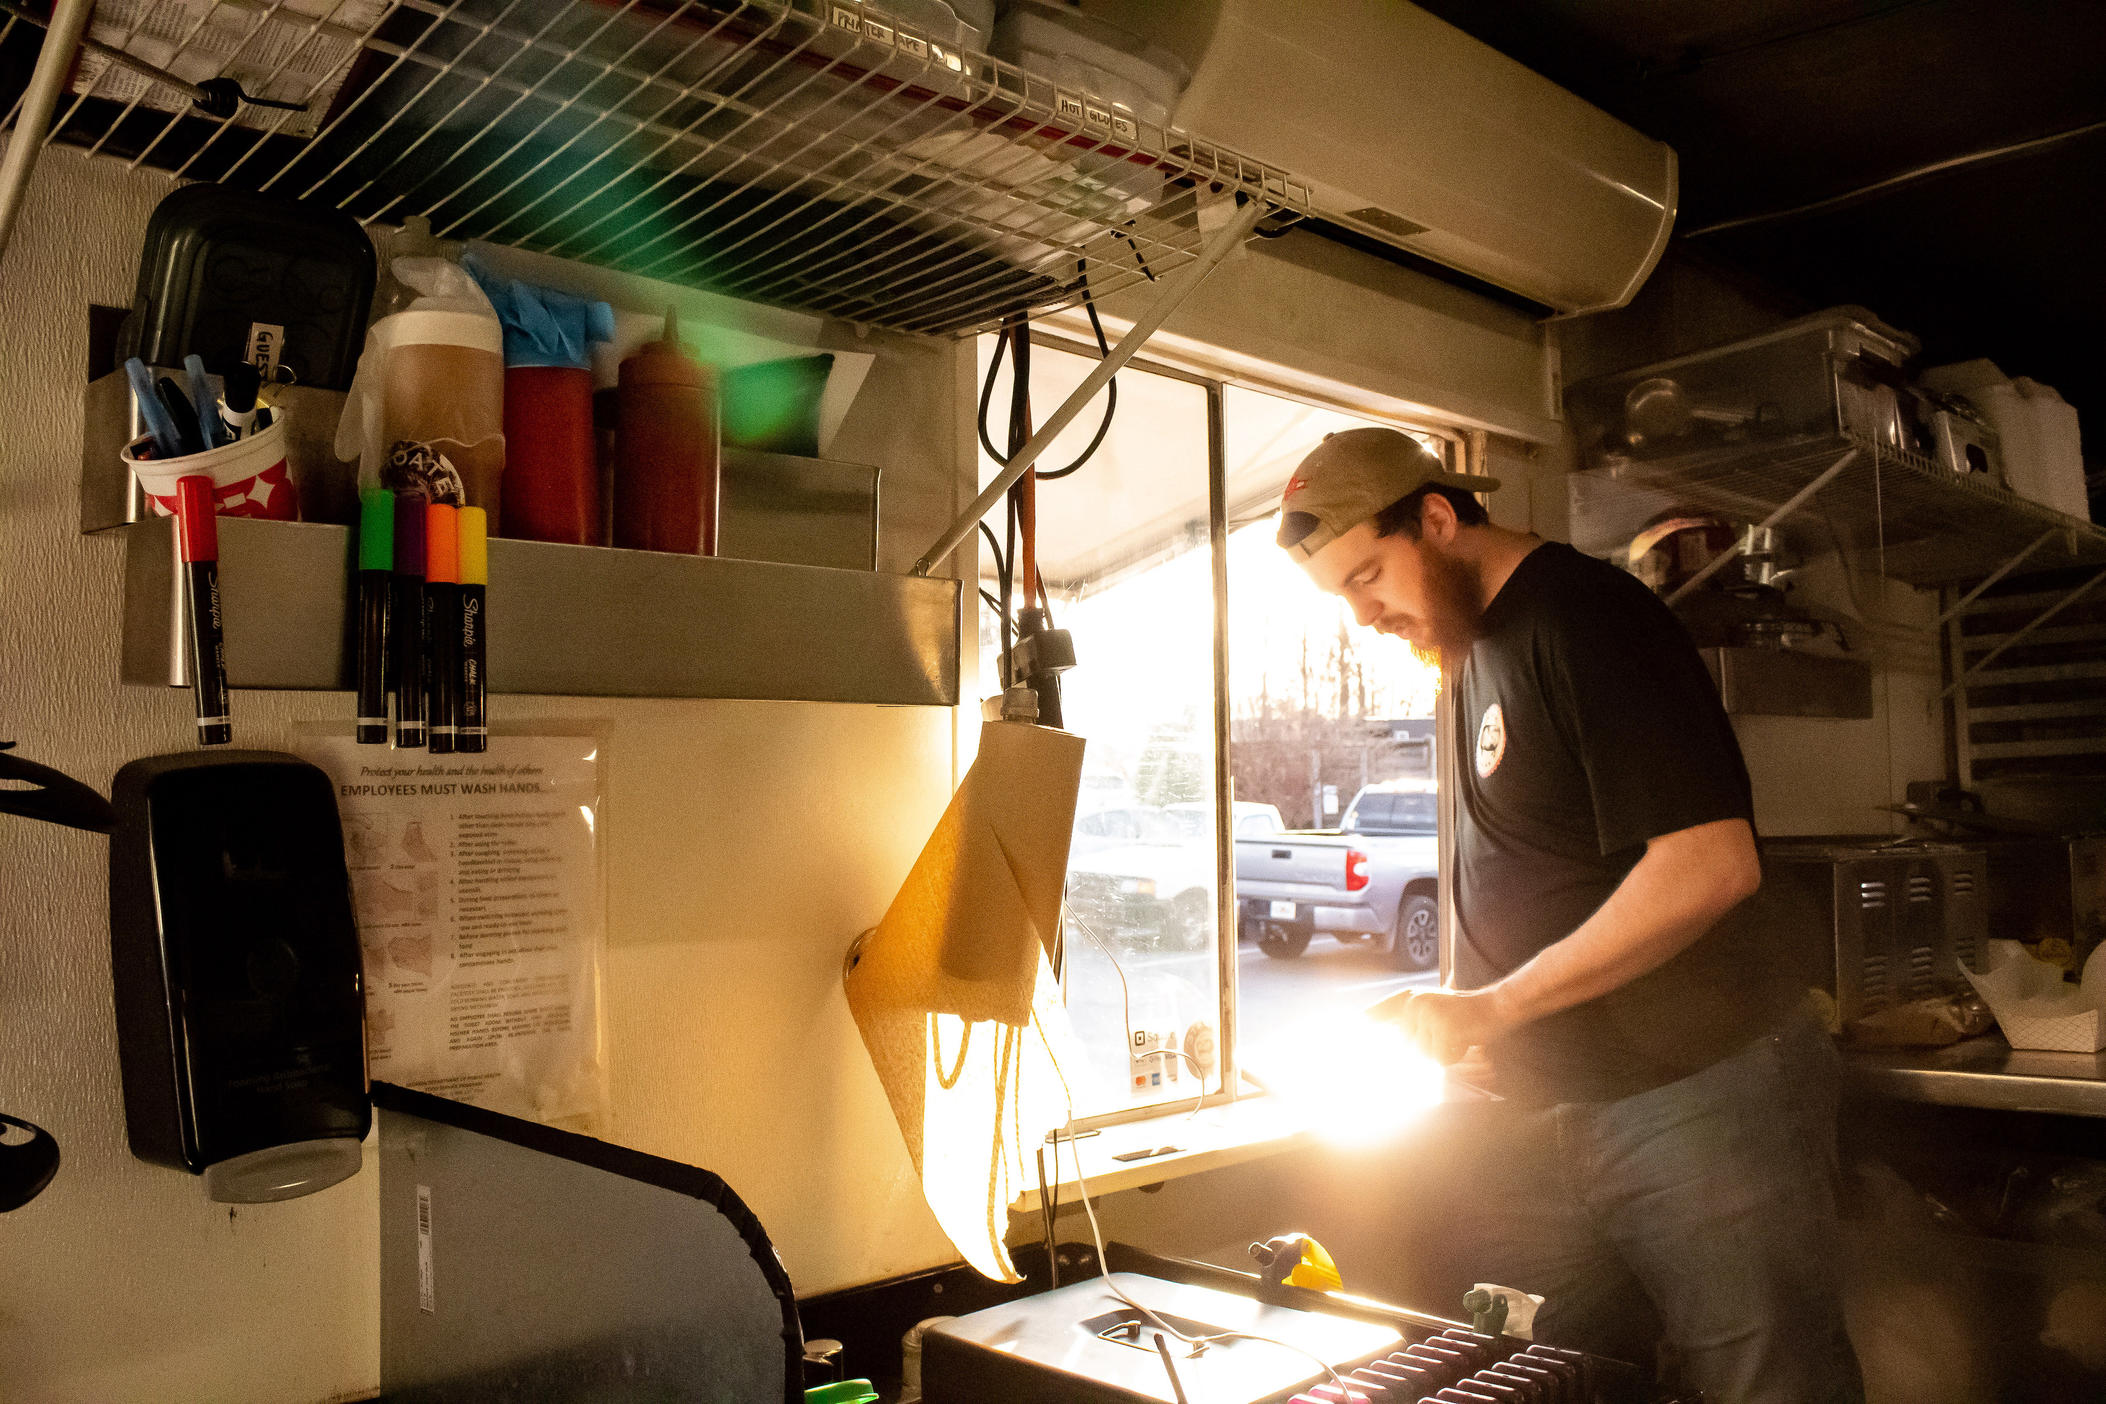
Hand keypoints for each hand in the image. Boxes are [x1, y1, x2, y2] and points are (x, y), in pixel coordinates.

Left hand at [1366, 987, 1514, 1064]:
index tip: (1352, 1032)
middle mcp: (1415, 1003)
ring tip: (1455, 1037)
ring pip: (1423, 1055)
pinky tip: (1463, 1041)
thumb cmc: (1465, 1014)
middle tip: (1446, 1037)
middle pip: (1406, 1046)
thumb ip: (1410, 1026)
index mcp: (1409, 998)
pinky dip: (1453, 1056)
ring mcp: (1429, 1015)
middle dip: (1425, 1051)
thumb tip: (1392, 1048)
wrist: (1496, 1006)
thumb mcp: (1433, 1012)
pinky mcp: (1444, 1028)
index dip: (1365, 1024)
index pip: (1378, 1014)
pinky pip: (1441, 1059)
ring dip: (1440, 1054)